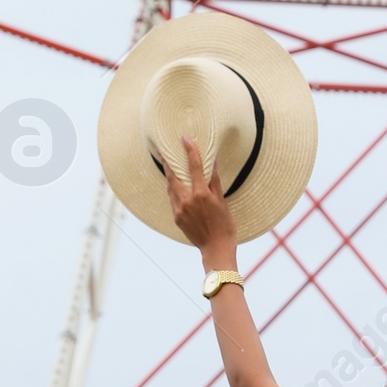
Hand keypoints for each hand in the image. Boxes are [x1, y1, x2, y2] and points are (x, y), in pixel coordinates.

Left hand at [165, 138, 238, 261]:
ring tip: (166, 164)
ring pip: (170, 187)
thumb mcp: (222, 201)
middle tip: (162, 149)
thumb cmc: (224, 225)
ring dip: (168, 175)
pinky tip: (173, 184)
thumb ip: (215, 181)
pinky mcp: (176, 217)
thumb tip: (213, 162)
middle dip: (167, 161)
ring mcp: (179, 209)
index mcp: (201, 194)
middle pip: (173, 175)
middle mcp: (187, 200)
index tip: (184, 138)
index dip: (189, 150)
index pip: (194, 166)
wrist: (216, 248)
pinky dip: (172, 189)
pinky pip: (172, 199)